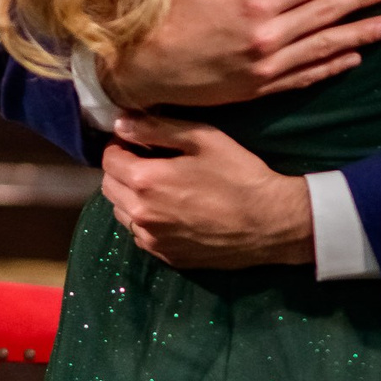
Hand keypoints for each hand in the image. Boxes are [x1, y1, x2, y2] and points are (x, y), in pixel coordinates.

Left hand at [100, 114, 312, 267]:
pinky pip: (140, 235)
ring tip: (160, 186)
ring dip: (130, 196)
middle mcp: (141, 215)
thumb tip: (121, 124)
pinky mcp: (167, 257)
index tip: (140, 141)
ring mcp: (153, 240)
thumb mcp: (202, 139)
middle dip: (121, 170)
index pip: (109, 159)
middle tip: (148, 161)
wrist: (272, 224)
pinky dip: (146, 220)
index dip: (121, 145)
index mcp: (145, 182)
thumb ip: (156, 128)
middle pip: (109, 187)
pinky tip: (171, 211)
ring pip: (121, 213)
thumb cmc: (240, 175)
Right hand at [106, 0, 380, 107]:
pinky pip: (305, 76)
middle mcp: (267, 38)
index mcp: (253, 4)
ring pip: (323, 48)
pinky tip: (352, 57)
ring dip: (358, 35)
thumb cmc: (160, 14)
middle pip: (326, 14)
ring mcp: (266, 68)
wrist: (138, 70)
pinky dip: (331, 66)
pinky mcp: (259, 90)